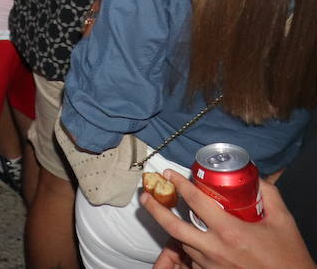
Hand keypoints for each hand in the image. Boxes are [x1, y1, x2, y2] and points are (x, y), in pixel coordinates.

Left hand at [140, 171, 314, 268]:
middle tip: (144, 196)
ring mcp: (211, 265)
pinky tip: (193, 239)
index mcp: (230, 232)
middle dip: (154, 209)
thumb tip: (254, 177)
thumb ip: (268, 195)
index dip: (179, 184)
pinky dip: (190, 247)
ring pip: (183, 243)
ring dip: (174, 228)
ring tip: (166, 214)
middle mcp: (215, 249)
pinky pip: (193, 259)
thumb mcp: (283, 221)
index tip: (168, 174)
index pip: (196, 202)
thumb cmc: (288, 257)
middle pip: (173, 226)